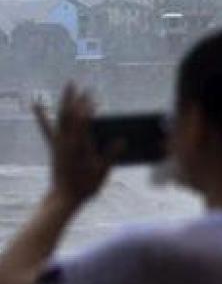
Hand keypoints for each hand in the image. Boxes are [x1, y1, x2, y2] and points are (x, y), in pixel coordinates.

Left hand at [32, 83, 112, 206]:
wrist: (65, 196)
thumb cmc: (86, 185)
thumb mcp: (102, 171)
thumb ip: (111, 155)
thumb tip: (123, 141)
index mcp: (79, 146)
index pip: (83, 121)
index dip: (88, 108)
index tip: (95, 98)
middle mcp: (66, 141)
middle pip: (70, 114)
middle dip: (76, 99)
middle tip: (83, 87)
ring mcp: (59, 142)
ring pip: (60, 117)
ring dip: (64, 101)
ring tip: (69, 87)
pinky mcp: (54, 146)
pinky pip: (47, 127)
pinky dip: (42, 115)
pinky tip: (36, 104)